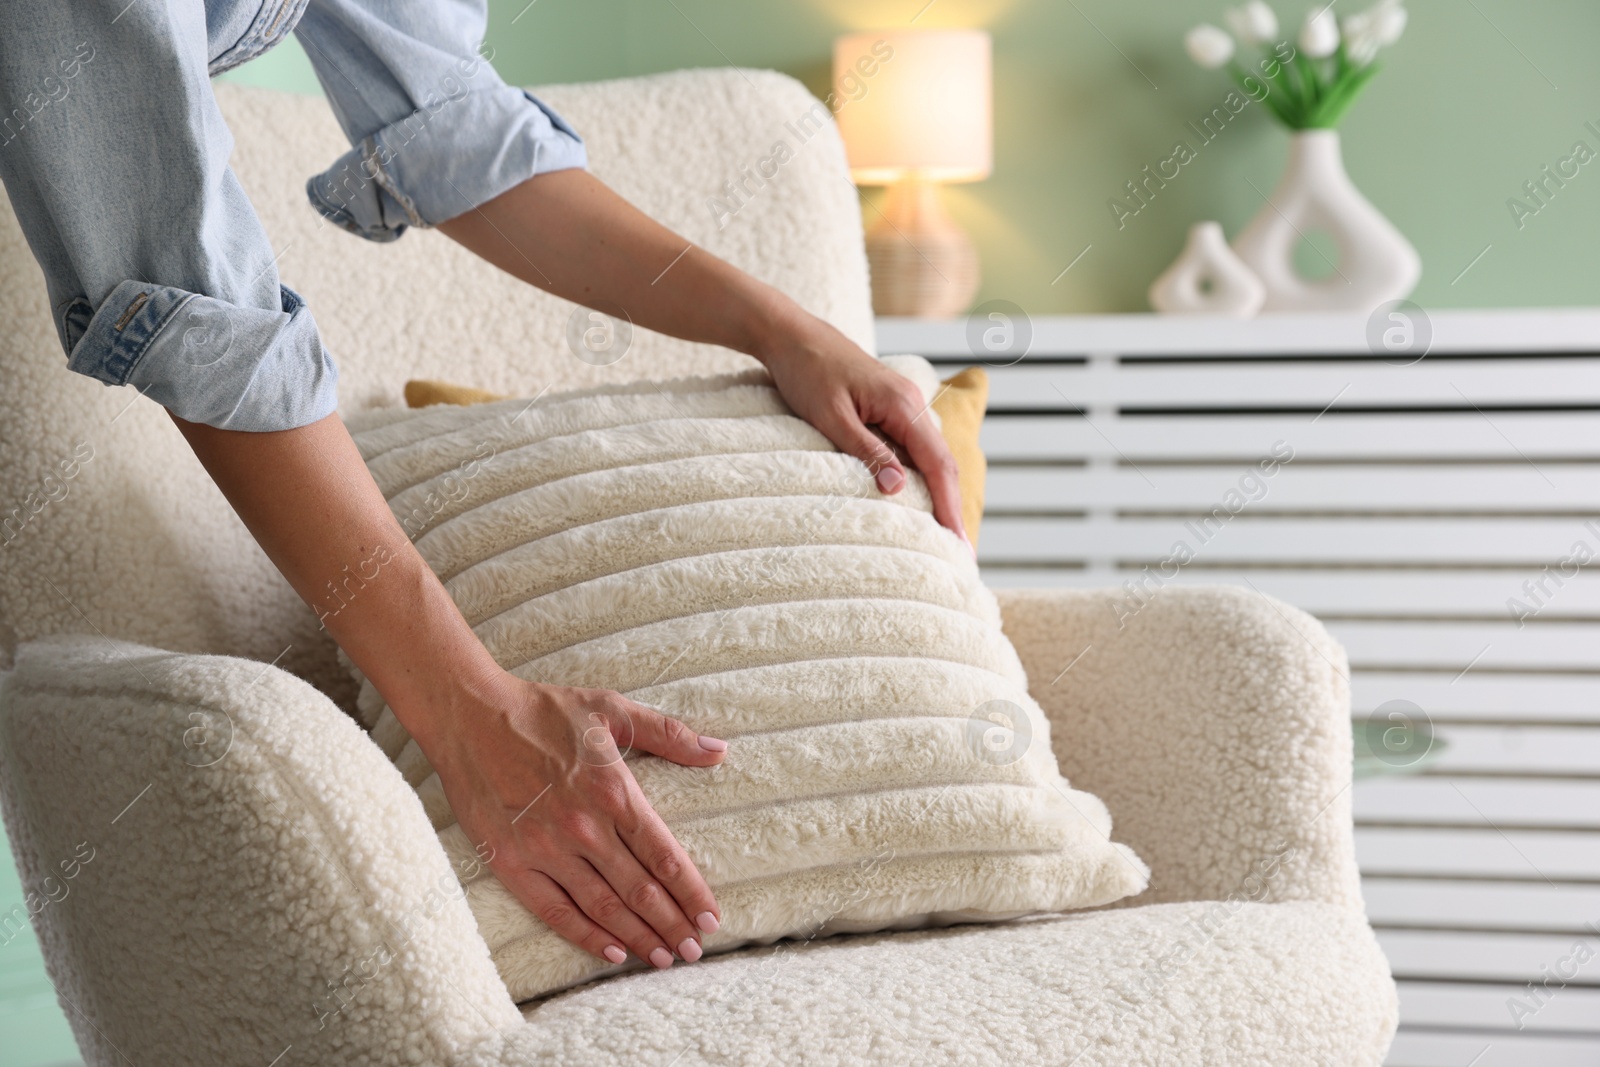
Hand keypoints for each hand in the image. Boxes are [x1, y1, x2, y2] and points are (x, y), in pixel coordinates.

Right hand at [426, 673, 727, 968]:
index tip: (711, 918)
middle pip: (639, 890)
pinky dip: (584, 936)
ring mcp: (546, 849)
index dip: (691, 892)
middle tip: (693, 950)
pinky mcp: (511, 863)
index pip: (664, 855)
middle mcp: (584, 827)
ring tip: (662, 957)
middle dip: (672, 924)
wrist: (470, 715)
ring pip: (602, 907)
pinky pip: (554, 910)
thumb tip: (718, 752)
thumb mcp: (611, 710)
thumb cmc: (543, 710)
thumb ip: (668, 734)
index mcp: (613, 790)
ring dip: (637, 936)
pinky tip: (610, 951)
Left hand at [758, 313, 970, 549]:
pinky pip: (910, 448)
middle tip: (961, 553)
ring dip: (937, 494)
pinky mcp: (887, 409)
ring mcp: (901, 406)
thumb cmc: (807, 372)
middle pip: (942, 463)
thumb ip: (866, 452)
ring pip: (928, 457)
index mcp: (903, 405)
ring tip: (942, 535)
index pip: (937, 465)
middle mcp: (911, 404)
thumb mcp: (831, 417)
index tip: (958, 543)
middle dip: (951, 507)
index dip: (949, 506)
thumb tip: (898, 488)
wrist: (790, 335)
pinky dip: (917, 476)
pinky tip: (914, 501)